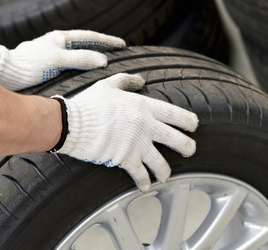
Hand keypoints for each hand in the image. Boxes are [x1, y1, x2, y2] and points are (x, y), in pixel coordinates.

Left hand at [0, 30, 124, 90]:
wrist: (8, 72)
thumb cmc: (31, 64)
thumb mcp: (59, 60)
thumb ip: (81, 59)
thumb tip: (102, 60)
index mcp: (62, 37)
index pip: (91, 37)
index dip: (108, 41)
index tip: (122, 45)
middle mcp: (59, 43)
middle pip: (86, 43)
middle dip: (102, 46)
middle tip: (117, 50)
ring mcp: (54, 52)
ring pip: (79, 52)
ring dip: (92, 55)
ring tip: (106, 60)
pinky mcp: (49, 63)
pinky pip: (72, 61)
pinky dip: (82, 64)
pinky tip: (85, 72)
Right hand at [56, 73, 197, 191]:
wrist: (73, 123)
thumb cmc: (90, 102)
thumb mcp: (109, 84)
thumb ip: (127, 81)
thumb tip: (141, 80)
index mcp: (143, 106)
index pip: (174, 114)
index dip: (188, 121)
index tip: (194, 126)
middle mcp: (145, 126)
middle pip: (176, 140)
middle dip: (187, 147)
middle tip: (190, 150)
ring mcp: (137, 144)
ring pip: (161, 162)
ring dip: (166, 171)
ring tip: (166, 176)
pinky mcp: (125, 159)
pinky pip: (140, 174)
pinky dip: (144, 182)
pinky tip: (145, 186)